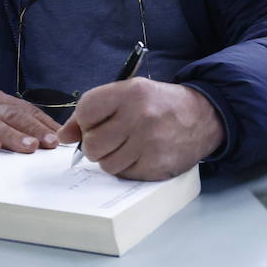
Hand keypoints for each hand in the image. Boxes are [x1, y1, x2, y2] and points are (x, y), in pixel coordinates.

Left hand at [56, 78, 222, 180]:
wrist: (203, 116)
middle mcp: (141, 116)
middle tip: (110, 138)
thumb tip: (63, 136)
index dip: (84, 121)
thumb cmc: (159, 104)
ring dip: (111, 159)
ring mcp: (151, 143)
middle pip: (92, 144)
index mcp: (132, 92)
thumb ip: (94, 110)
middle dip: (95, 145)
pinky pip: (124, 174)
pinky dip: (127, 168)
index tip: (95, 122)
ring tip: (127, 146)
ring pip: (106, 164)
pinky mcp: (158, 165)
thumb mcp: (130, 93)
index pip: (86, 110)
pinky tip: (140, 154)